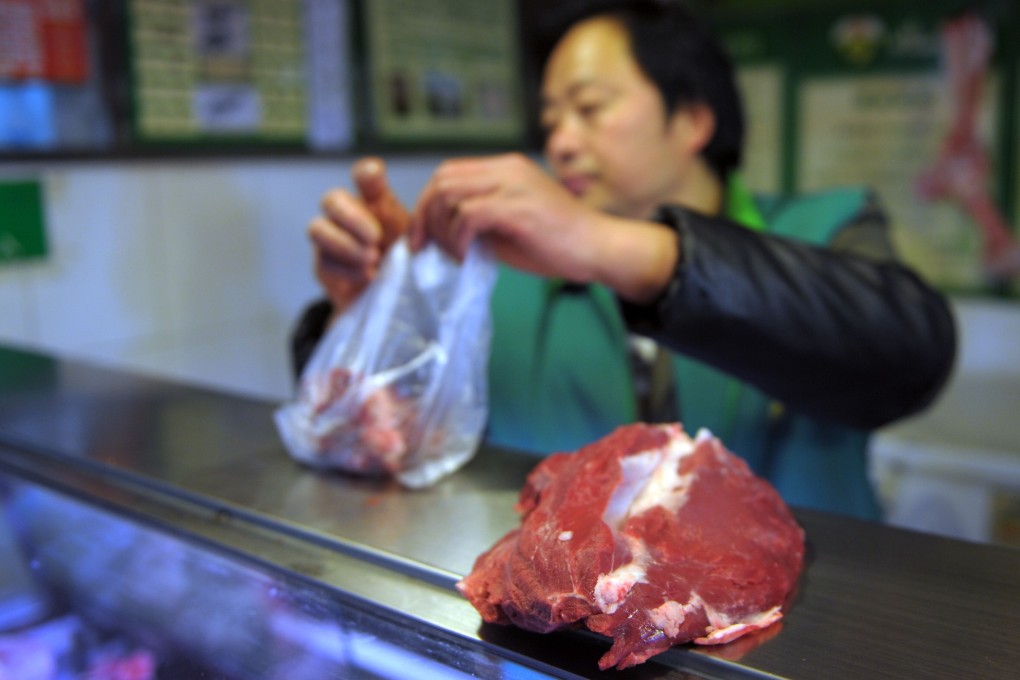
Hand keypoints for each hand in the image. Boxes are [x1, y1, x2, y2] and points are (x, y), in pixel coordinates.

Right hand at [308, 158, 409, 313]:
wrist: (390, 293)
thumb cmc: (404, 257)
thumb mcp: (416, 241)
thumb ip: (415, 229)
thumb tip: (417, 230)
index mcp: (374, 201)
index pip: (364, 176)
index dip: (366, 173)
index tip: (376, 175)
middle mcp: (347, 214)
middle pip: (331, 200)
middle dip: (352, 217)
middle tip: (376, 237)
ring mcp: (331, 239)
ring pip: (318, 229)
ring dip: (346, 245)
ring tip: (373, 259)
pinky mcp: (324, 266)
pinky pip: (324, 262)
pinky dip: (348, 270)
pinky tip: (369, 276)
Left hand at [410, 153, 606, 280]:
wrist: (600, 248)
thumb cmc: (558, 243)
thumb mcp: (510, 225)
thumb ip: (478, 220)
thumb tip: (439, 232)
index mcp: (506, 168)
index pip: (448, 172)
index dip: (426, 203)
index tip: (422, 236)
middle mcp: (507, 169)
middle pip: (442, 180)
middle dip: (424, 216)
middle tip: (424, 247)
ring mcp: (513, 185)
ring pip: (449, 195)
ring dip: (441, 229)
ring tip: (454, 255)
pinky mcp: (517, 207)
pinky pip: (467, 216)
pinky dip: (458, 239)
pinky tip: (467, 257)